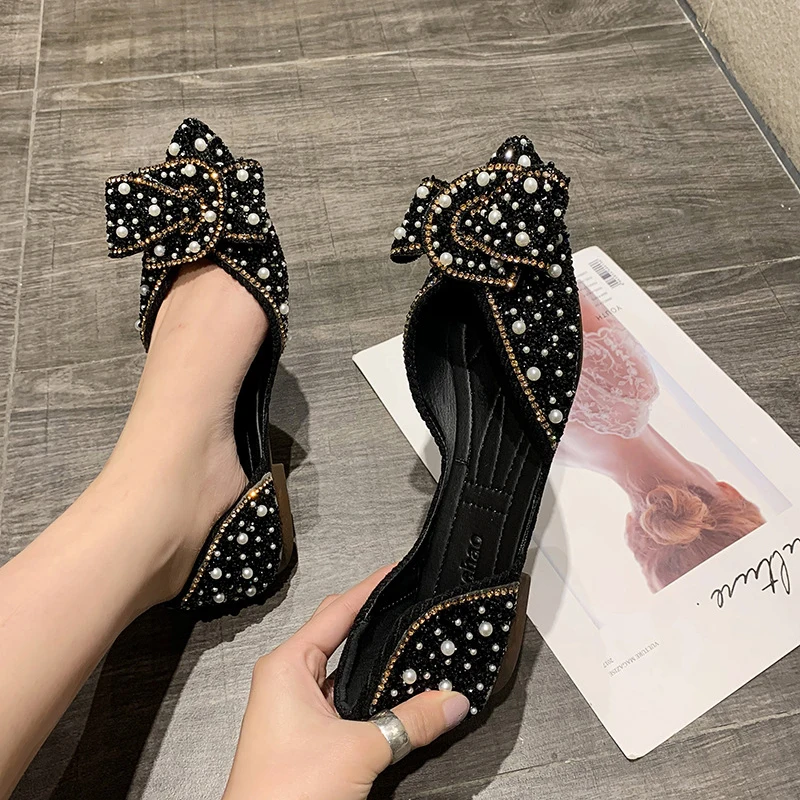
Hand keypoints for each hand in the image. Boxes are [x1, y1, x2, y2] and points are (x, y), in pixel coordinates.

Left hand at [222, 566, 470, 799]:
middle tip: (404, 600)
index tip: (395, 570)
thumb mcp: (359, 750)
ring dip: (370, 656)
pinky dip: (366, 688)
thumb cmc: (284, 794)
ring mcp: (294, 707)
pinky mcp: (305, 733)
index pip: (337, 610)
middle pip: (336, 631)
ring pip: (340, 666)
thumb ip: (412, 721)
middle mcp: (286, 679)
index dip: (369, 587)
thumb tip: (452, 701)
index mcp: (286, 666)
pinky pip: (341, 695)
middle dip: (371, 616)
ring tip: (403, 639)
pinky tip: (390, 690)